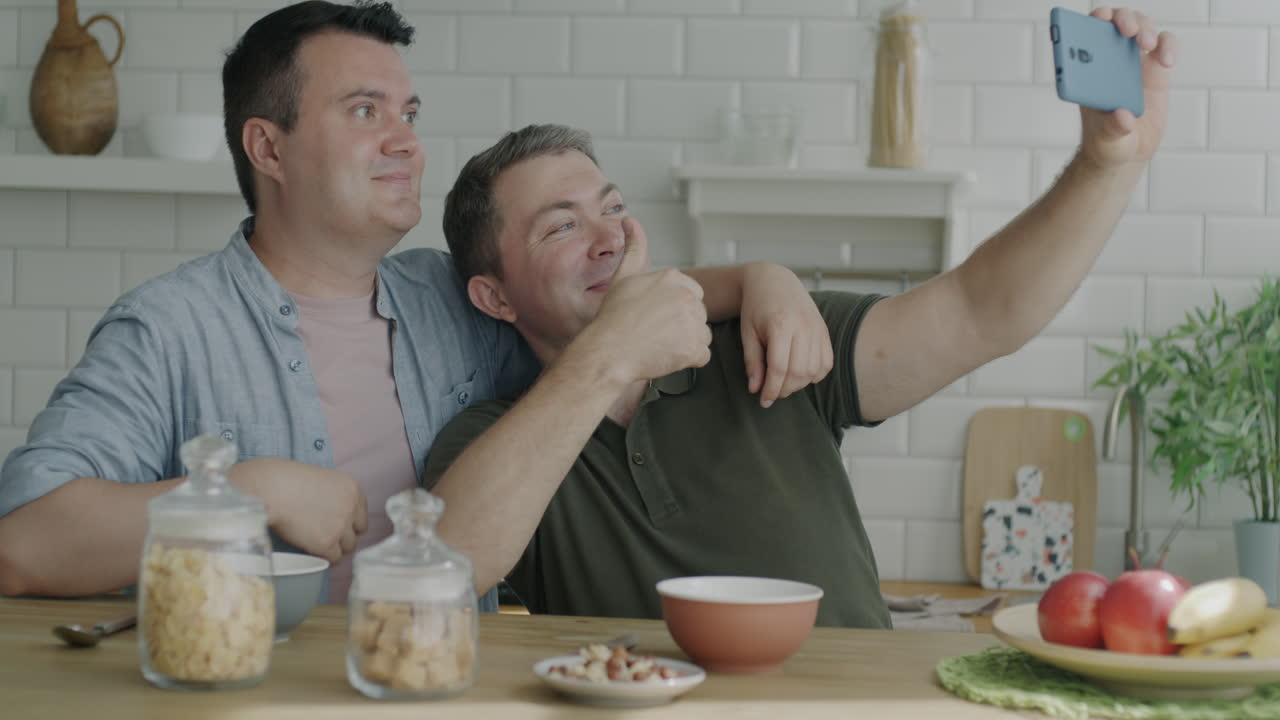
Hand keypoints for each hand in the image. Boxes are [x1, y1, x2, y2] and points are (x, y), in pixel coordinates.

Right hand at [230, 457, 367, 563]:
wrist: (270, 489)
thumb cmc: (286, 480)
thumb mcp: (321, 480)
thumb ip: (334, 497)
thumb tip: (333, 516)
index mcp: (353, 489)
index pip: (360, 514)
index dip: (347, 521)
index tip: (333, 524)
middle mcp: (352, 508)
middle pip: (357, 532)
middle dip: (343, 535)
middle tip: (324, 534)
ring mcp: (341, 526)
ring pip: (347, 547)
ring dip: (334, 547)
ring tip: (315, 542)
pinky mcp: (327, 543)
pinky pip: (333, 558)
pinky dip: (323, 556)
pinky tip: (311, 550)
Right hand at [575, 218, 711, 383]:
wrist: (608, 351)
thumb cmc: (613, 318)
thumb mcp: (623, 276)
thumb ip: (634, 247)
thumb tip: (630, 220)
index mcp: (673, 278)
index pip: (691, 294)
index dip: (674, 308)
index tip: (656, 316)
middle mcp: (687, 297)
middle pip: (697, 314)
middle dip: (681, 325)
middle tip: (655, 332)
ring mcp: (692, 323)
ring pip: (701, 334)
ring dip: (686, 342)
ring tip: (660, 344)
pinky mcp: (694, 348)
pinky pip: (702, 355)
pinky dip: (688, 359)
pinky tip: (667, 355)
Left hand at [740, 263, 832, 407]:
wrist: (774, 280)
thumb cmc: (756, 307)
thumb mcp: (747, 333)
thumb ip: (752, 362)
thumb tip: (755, 389)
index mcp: (781, 325)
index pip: (779, 368)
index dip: (771, 389)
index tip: (764, 400)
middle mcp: (803, 326)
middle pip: (799, 372)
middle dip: (785, 389)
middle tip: (772, 393)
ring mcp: (817, 328)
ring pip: (814, 370)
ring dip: (799, 384)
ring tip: (784, 383)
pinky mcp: (824, 330)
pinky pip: (826, 362)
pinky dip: (815, 375)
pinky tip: (801, 374)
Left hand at [1078, 8, 1177, 169]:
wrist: (1128, 151)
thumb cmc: (1107, 141)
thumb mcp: (1106, 139)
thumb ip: (1112, 128)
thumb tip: (1123, 116)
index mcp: (1086, 71)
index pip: (1084, 34)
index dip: (1090, 22)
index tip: (1098, 23)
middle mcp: (1108, 60)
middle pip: (1114, 22)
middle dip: (1121, 18)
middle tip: (1127, 30)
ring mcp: (1133, 62)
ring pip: (1140, 26)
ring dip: (1145, 27)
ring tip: (1147, 44)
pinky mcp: (1157, 69)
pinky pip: (1165, 44)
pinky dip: (1168, 46)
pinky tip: (1167, 61)